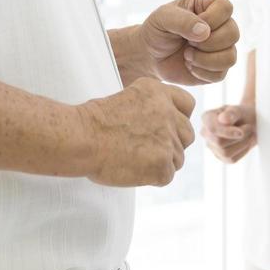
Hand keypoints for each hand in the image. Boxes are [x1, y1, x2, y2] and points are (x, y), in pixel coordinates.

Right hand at [78, 77, 196, 186]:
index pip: (187, 104)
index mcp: (158, 92)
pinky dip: (151, 177)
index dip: (178, 118)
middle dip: (173, 143)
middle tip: (148, 148)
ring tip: (134, 158)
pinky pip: (166, 175)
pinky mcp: (163, 165)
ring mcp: (168, 140)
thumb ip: (151, 108)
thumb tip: (164, 127)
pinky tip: (131, 168)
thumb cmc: (94, 121)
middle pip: (187, 134)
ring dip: (160, 161)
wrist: (81, 138)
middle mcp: (168, 113)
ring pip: (178, 158)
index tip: (166, 126)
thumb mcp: (128, 98)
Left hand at [135, 0, 238, 85]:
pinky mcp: (219, 67)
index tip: (190, 27)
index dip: (211, 19)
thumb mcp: (163, 18)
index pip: (225, 7)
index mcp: (209, 3)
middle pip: (232, 33)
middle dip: (205, 43)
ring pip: (230, 57)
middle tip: (187, 43)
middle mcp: (221, 24)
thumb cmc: (157, 30)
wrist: (150, 55)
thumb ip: (182, 20)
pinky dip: (201, 72)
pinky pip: (222, 74)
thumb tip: (205, 32)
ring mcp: (222, 46)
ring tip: (186, 55)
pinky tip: (189, 65)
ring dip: (204, 60)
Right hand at [200, 103, 256, 163]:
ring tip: (250, 134)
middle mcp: (206, 133)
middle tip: (250, 128)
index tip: (241, 132)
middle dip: (238, 138)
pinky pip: (231, 159)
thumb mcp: (239, 110)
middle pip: (219, 142)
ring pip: (225, 152)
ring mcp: (212, 146)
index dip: (227, 132)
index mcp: (207, 118)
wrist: (249, 123)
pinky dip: (243, 151)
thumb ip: (231, 113)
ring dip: (242, 144)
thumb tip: (223, 119)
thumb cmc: (242, 115)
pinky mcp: (220, 156)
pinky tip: (246, 142)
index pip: (212, 128)